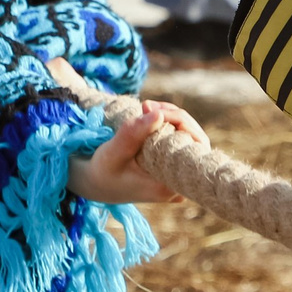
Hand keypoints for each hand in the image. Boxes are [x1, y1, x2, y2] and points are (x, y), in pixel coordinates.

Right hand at [65, 82, 208, 205]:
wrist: (96, 183)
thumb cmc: (102, 170)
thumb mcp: (113, 151)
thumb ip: (134, 133)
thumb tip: (159, 114)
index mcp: (167, 186)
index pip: (193, 148)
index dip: (181, 122)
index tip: (156, 111)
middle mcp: (178, 186)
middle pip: (196, 142)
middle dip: (175, 117)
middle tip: (147, 106)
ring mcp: (177, 179)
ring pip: (189, 140)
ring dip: (172, 119)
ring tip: (147, 108)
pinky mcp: (172, 170)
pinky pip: (181, 143)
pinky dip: (169, 126)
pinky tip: (153, 117)